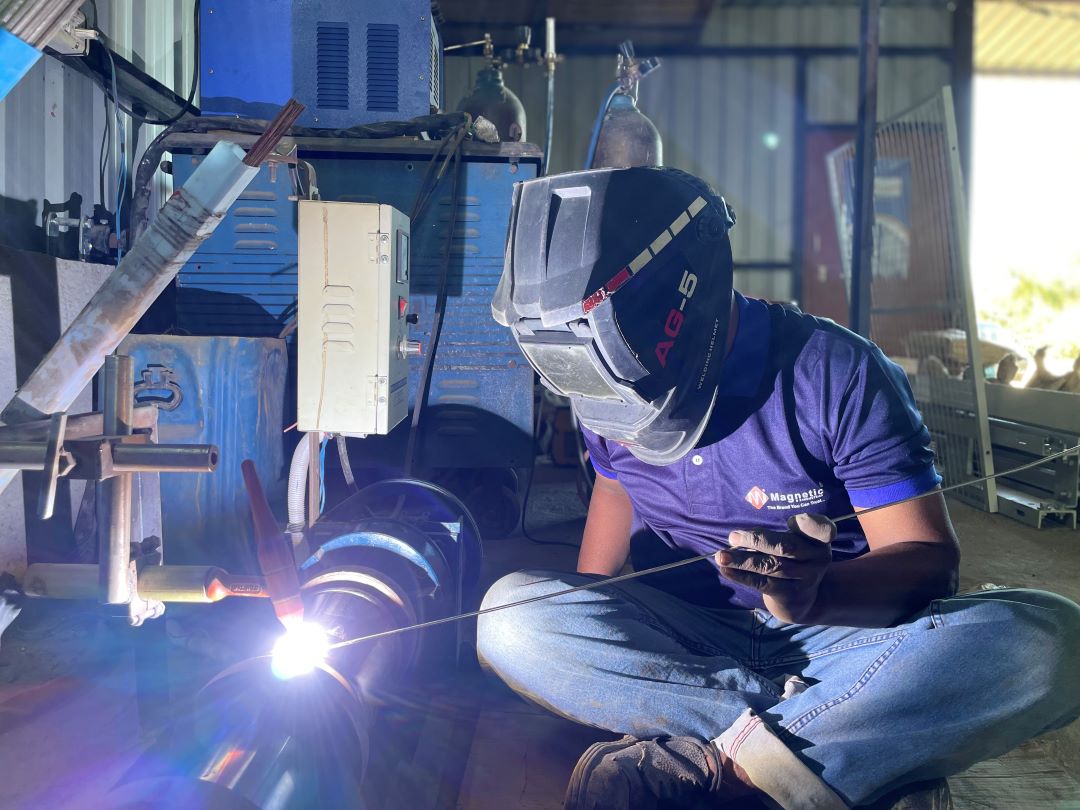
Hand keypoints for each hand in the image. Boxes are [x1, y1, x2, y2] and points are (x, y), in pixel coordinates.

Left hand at [715, 513, 834, 623]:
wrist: (802, 599)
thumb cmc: (791, 560)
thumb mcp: (795, 544)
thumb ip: (779, 534)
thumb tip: (740, 536)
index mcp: (819, 540)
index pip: (823, 529)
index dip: (810, 524)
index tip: (791, 520)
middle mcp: (817, 559)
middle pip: (786, 546)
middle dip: (756, 540)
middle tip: (733, 537)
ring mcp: (806, 579)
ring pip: (771, 566)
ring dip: (742, 560)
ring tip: (721, 556)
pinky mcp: (791, 595)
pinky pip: (763, 583)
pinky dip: (742, 575)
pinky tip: (726, 570)